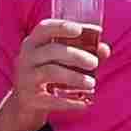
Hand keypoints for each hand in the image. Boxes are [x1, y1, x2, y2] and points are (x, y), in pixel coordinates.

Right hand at [1, 14, 105, 130]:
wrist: (25, 104)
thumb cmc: (47, 73)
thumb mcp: (60, 61)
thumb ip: (83, 52)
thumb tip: (105, 49)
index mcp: (33, 43)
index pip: (44, 28)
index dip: (62, 26)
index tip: (79, 30)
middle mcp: (26, 58)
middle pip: (52, 50)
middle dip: (76, 55)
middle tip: (95, 63)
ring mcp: (26, 78)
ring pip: (51, 72)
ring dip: (75, 77)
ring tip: (92, 83)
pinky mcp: (30, 99)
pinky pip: (52, 99)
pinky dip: (70, 102)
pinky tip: (85, 103)